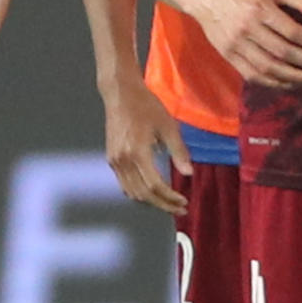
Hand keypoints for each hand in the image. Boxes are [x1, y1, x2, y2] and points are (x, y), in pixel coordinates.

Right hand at [103, 78, 191, 214]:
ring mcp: (114, 161)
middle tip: (180, 209)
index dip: (170, 198)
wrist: (120, 93)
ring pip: (132, 192)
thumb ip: (178, 151)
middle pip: (143, 194)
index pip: (154, 185)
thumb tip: (189, 173)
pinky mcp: (112, 159)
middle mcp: (123, 160)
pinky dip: (139, 193)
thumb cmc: (146, 106)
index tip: (184, 202)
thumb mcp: (168, 125)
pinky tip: (152, 191)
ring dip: (151, 202)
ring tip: (169, 203)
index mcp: (137, 152)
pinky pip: (124, 184)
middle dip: (163, 205)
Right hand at [191, 0, 301, 88]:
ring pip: (268, 67)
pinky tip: (287, 82)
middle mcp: (247, 28)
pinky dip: (271, 82)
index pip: (292, 32)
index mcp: (260, 8)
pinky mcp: (227, 55)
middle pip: (282, 52)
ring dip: (292, 77)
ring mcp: (236, 44)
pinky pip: (251, 74)